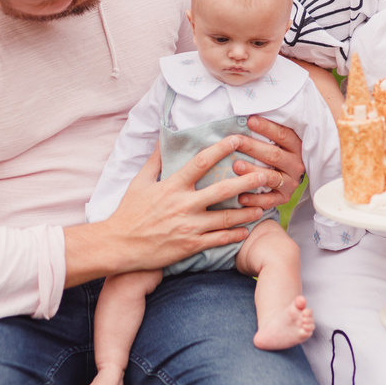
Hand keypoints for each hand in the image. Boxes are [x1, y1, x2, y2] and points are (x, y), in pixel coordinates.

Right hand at [101, 137, 282, 270]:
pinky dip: (235, 234)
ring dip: (248, 210)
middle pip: (223, 189)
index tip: (237, 138)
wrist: (118, 246)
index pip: (201, 162)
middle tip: (267, 174)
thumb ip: (155, 160)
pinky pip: (219, 239)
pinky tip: (247, 230)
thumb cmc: (129, 213)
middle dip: (248, 181)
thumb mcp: (139, 182)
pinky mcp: (190, 245)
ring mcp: (189, 226)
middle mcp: (184, 204)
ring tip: (264, 204)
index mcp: (172, 186)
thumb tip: (163, 138)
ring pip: (226, 217)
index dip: (221, 148)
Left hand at [233, 115, 305, 208]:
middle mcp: (295, 165)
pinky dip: (254, 199)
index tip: (250, 121)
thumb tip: (246, 116)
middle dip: (253, 147)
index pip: (283, 135)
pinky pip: (269, 200)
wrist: (286, 180)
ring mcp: (290, 183)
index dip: (267, 128)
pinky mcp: (283, 198)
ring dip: (253, 171)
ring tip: (236, 166)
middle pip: (274, 155)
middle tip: (236, 141)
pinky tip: (240, 197)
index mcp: (296, 147)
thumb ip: (266, 133)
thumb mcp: (276, 142)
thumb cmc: (272, 154)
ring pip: (271, 177)